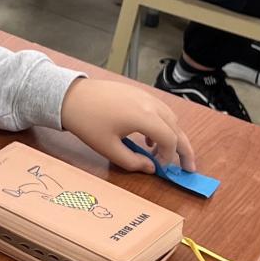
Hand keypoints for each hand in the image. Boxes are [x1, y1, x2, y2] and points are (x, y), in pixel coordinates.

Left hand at [58, 77, 195, 173]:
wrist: (70, 97)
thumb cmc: (87, 123)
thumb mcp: (108, 149)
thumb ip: (133, 162)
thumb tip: (152, 168)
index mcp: (144, 117)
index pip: (170, 139)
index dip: (170, 157)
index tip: (163, 168)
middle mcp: (150, 104)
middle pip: (176, 128)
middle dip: (184, 149)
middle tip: (189, 167)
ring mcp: (145, 95)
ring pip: (170, 117)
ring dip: (172, 135)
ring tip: (162, 153)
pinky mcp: (138, 92)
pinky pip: (159, 109)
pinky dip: (162, 124)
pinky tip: (148, 136)